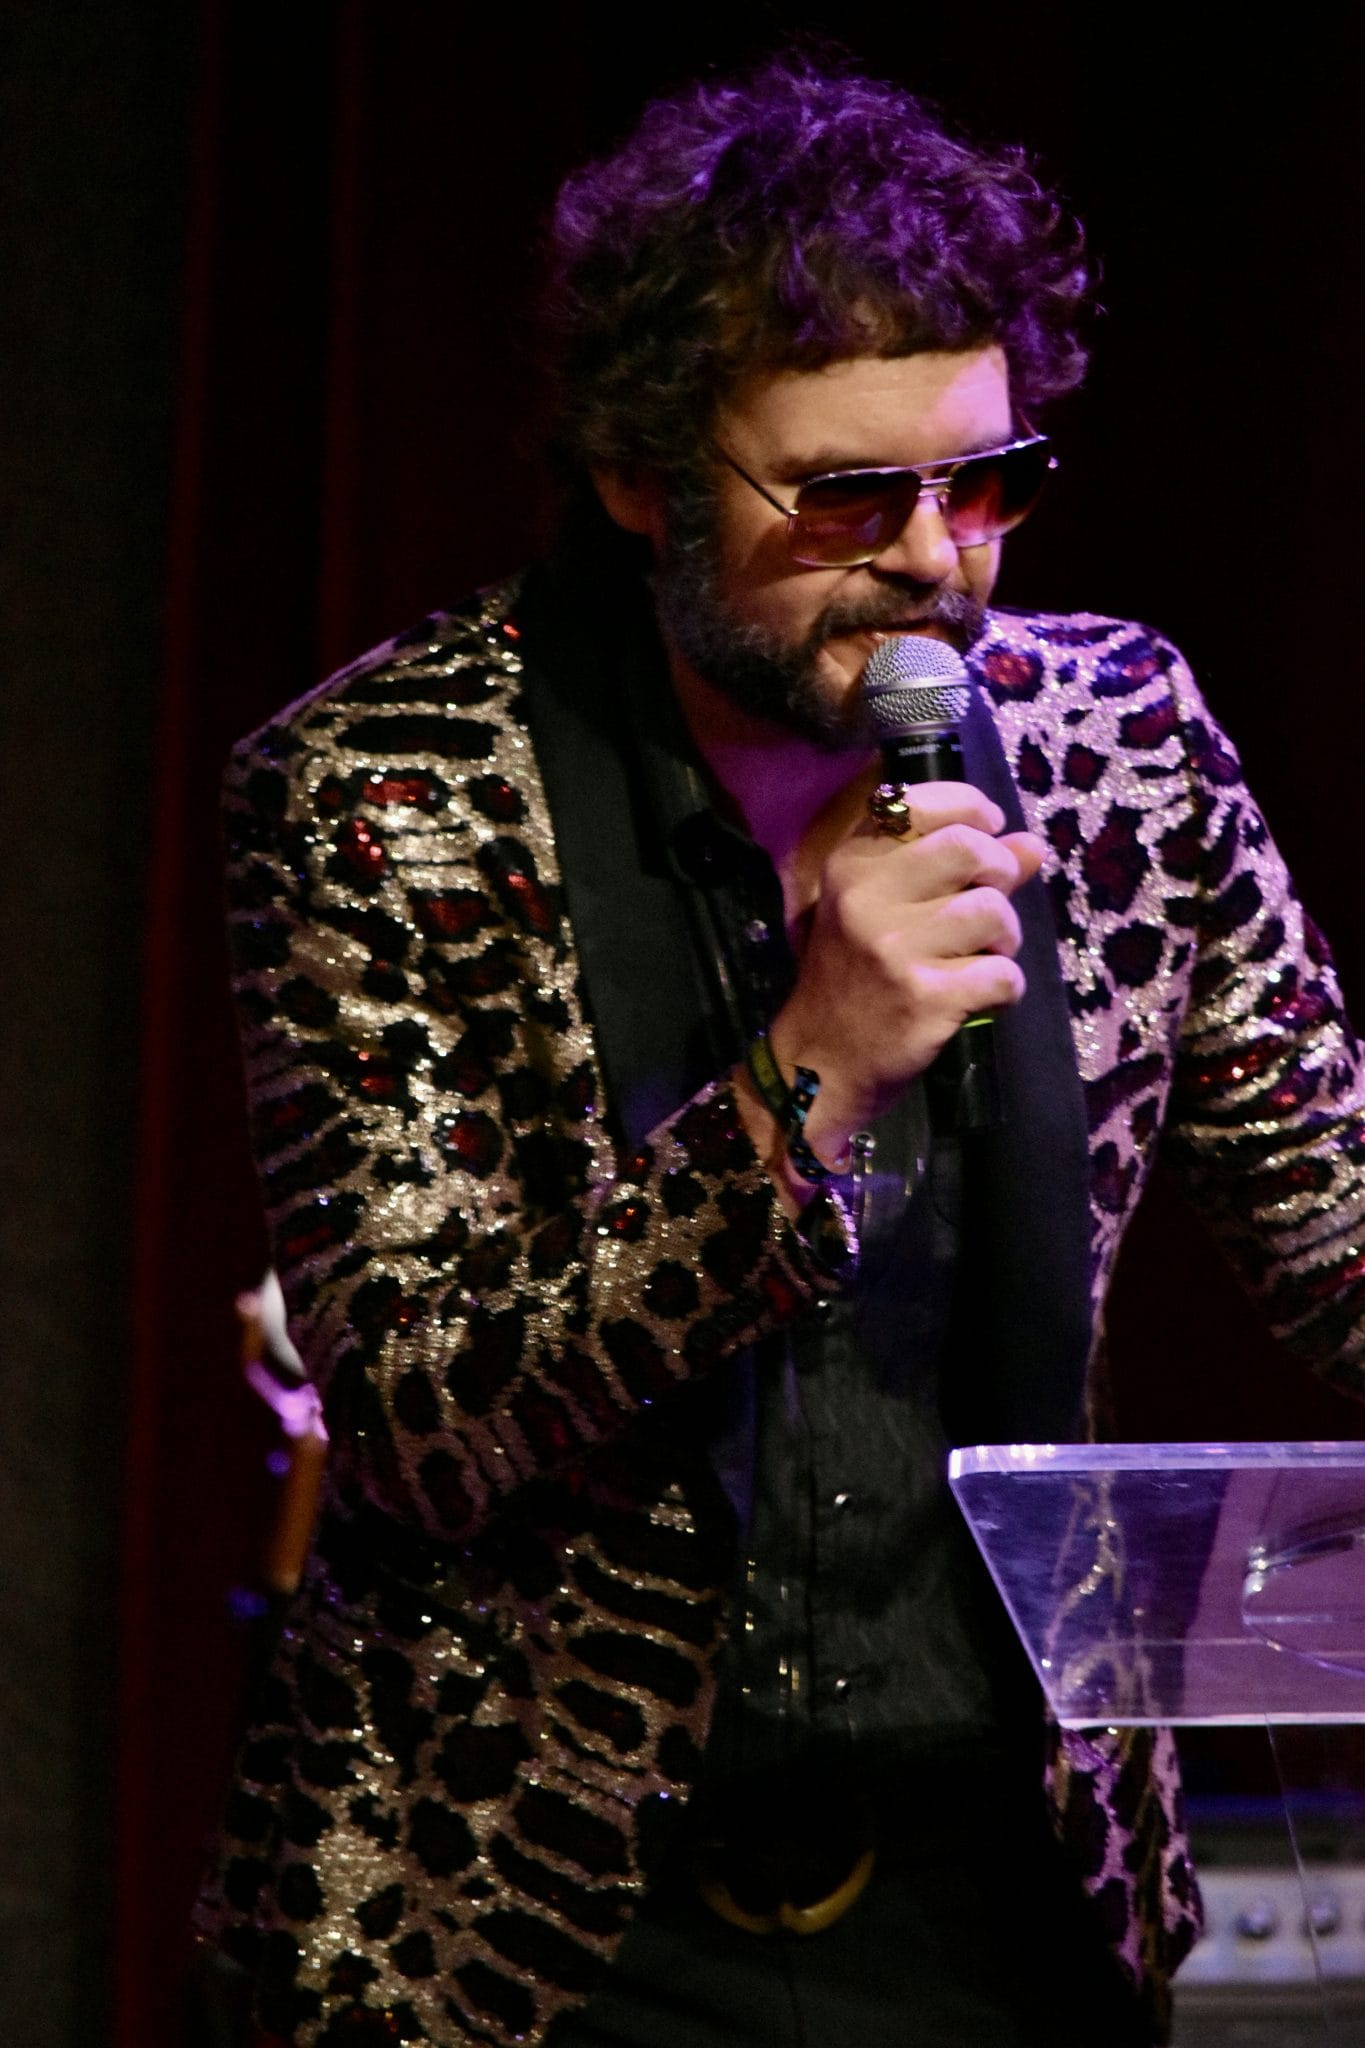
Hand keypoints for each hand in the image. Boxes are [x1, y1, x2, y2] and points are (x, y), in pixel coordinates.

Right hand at [763, 782, 1043, 1174]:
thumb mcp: (885, 910)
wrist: (822, 1060)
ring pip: (993, 910)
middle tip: (989, 905)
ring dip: (1005, 938)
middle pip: (969, 848)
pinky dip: (1006, 988)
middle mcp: (866, 896)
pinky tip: (980, 996)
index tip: (989, 831)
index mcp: (852, 864)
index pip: (920, 802)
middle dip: (998, 873)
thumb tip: (1031, 844)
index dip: (972, 810)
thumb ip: (958, 871)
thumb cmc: (856, 977)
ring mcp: (893, 948)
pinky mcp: (924, 997)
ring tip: (983, 956)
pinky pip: (1003, 974)